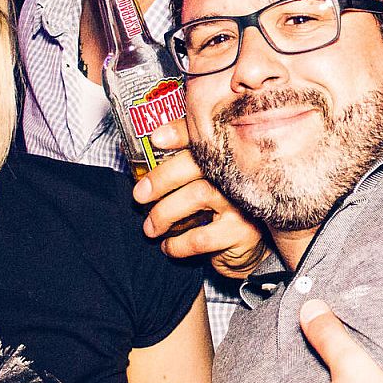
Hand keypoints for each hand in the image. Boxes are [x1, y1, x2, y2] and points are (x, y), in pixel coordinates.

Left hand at [135, 120, 267, 276]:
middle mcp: (239, 173)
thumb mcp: (202, 187)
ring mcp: (243, 201)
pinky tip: (168, 246)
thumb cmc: (217, 212)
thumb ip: (179, 170)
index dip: (180, 132)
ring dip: (165, 213)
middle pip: (198, 163)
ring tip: (150, 228)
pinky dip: (177, 243)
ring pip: (198, 194)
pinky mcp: (242, 232)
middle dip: (162, 178)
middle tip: (139, 195)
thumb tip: (135, 156)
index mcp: (226, 157)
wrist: (248, 250)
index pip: (203, 135)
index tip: (155, 138)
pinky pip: (201, 236)